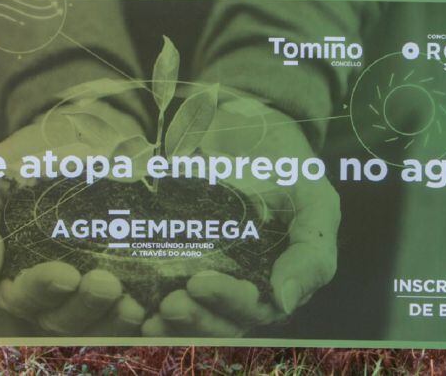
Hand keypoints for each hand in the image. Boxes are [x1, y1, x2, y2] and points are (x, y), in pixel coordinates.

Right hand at [0, 99, 146, 335]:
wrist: (76, 135)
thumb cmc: (25, 158)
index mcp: (8, 270)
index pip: (20, 296)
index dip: (42, 290)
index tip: (66, 274)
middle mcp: (45, 290)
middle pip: (61, 317)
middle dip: (84, 306)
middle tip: (106, 284)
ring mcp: (83, 289)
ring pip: (96, 321)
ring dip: (113, 318)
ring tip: (131, 303)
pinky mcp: (121, 281)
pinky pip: (127, 310)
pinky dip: (139, 313)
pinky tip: (151, 306)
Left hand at [142, 99, 339, 335]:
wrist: (248, 125)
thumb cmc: (288, 167)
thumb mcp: (315, 201)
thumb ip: (312, 250)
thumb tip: (284, 300)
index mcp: (275, 280)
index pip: (254, 307)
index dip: (228, 302)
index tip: (199, 283)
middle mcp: (241, 285)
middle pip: (218, 320)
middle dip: (194, 318)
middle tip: (168, 303)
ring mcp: (207, 272)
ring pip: (190, 314)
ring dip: (169, 321)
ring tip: (147, 313)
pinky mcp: (175, 256)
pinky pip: (159, 288)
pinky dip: (145, 299)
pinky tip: (129, 300)